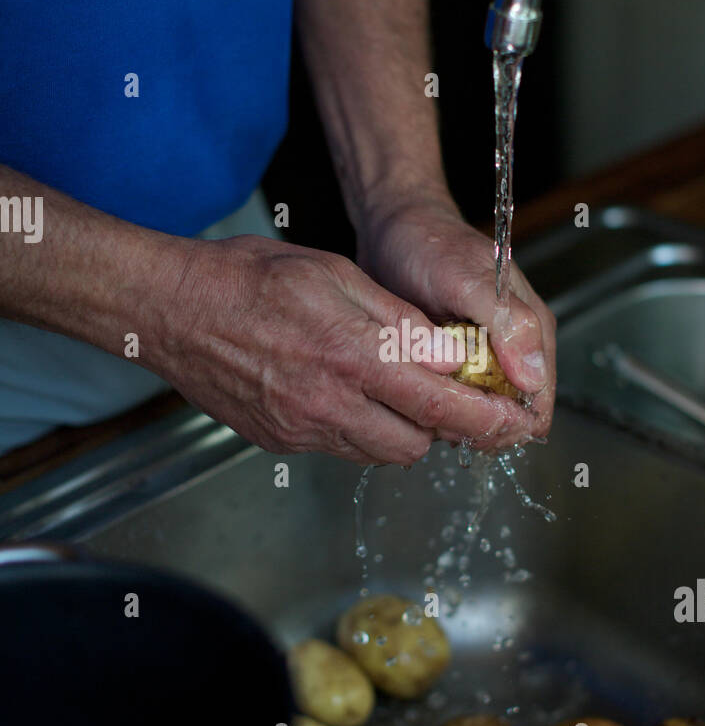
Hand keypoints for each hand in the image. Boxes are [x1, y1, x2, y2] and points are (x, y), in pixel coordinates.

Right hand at [149, 234, 538, 464]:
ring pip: (380, 452)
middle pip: (417, 444)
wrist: (167, 310)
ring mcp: (300, 430)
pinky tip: (348, 391)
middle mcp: (327, 404)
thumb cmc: (247, 277)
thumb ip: (397, 320)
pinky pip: (339, 448)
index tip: (515, 421)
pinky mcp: (279, 441)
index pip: (439, 405)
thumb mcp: (334, 273)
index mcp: (349, 356)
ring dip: (401, 427)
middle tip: (447, 391)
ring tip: (393, 386)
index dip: (485, 419)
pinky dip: (359, 428)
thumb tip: (450, 354)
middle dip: (442, 423)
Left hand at [356, 192, 555, 450]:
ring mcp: (484, 357)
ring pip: (480, 413)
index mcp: (530, 330)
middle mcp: (513, 348)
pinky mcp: (455, 361)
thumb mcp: (468, 279)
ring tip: (421, 404)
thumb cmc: (431, 244)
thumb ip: (507, 323)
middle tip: (437, 416)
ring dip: (454, 419)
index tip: (475, 429)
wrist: (393, 227)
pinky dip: (436, 406)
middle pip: (511, 415)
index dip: (512, 425)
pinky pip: (453, 400)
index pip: (538, 402)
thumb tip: (534, 378)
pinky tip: (413, 398)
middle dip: (479, 426)